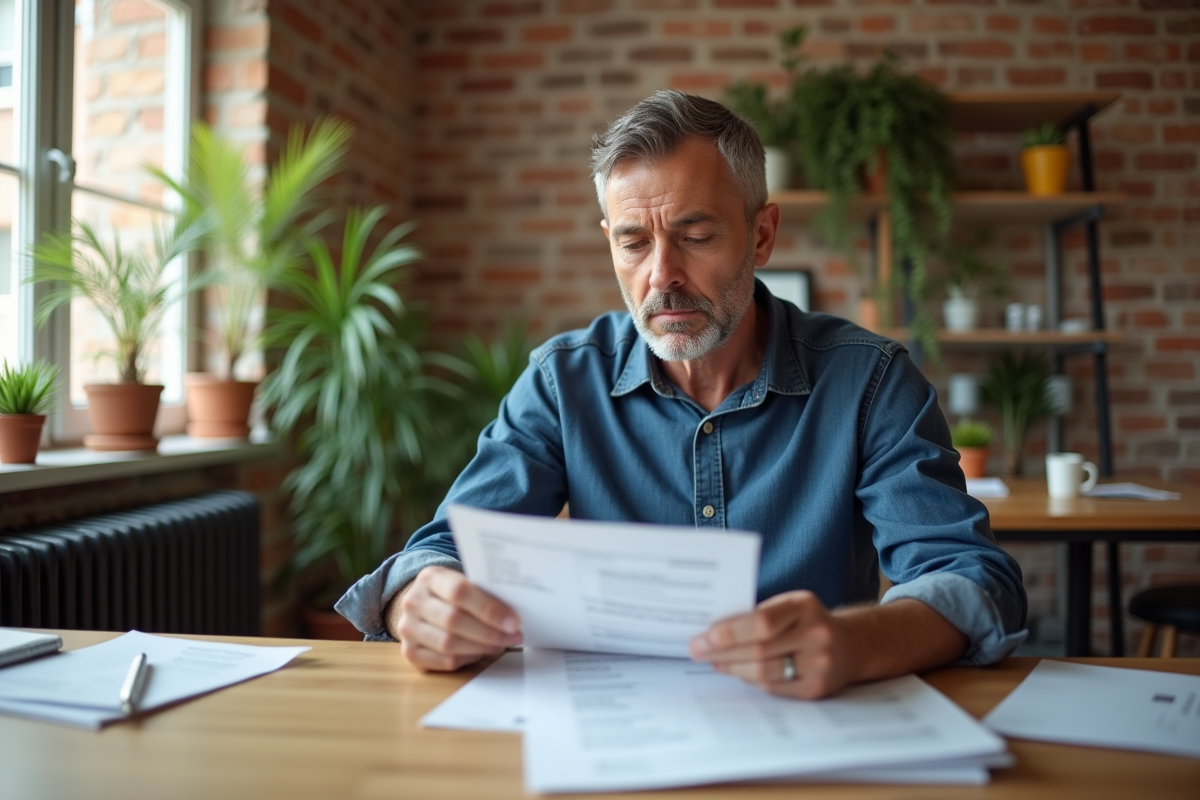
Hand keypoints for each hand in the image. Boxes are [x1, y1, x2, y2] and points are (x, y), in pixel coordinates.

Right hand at [386, 566, 522, 671]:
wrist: (421, 604)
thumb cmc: (450, 594)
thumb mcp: (461, 582)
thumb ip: (482, 592)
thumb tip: (513, 613)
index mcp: (430, 577)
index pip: (459, 591)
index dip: (489, 609)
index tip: (513, 621)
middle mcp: (413, 602)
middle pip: (453, 620)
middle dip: (489, 632)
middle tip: (513, 636)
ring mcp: (408, 628)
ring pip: (448, 644)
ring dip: (482, 647)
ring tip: (501, 644)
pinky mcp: (410, 652)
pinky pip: (444, 661)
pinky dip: (467, 658)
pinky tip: (480, 651)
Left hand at [688, 591, 853, 699]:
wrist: (851, 645)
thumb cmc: (806, 621)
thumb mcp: (788, 605)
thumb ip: (757, 615)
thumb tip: (711, 631)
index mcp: (804, 606)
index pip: (762, 622)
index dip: (729, 632)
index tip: (703, 637)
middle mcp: (815, 634)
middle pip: (759, 650)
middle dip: (722, 652)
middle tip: (697, 650)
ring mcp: (819, 664)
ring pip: (764, 673)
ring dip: (732, 668)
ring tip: (714, 661)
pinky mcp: (816, 688)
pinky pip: (773, 688)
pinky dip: (750, 679)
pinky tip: (736, 671)